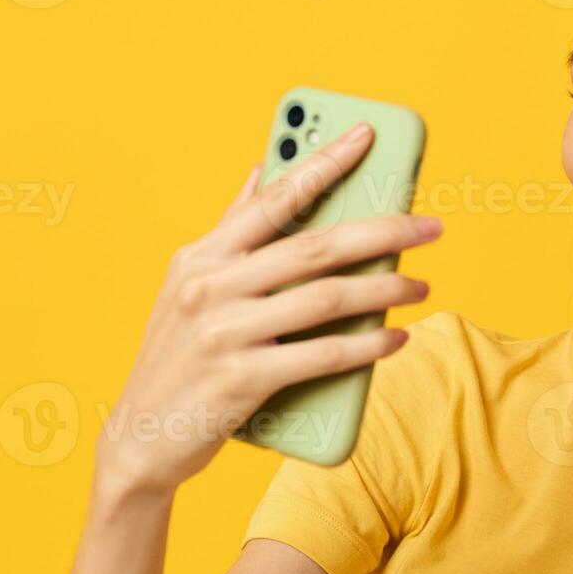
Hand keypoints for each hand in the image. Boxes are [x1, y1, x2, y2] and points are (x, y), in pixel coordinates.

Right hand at [95, 122, 439, 497]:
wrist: (141, 440)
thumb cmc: (179, 359)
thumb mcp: (188, 287)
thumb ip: (230, 231)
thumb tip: (261, 168)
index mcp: (201, 256)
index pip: (274, 197)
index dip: (324, 162)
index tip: (368, 133)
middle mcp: (209, 286)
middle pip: (316, 245)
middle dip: (384, 231)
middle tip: (431, 227)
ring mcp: (224, 332)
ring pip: (327, 297)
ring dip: (385, 291)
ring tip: (421, 287)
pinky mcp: (242, 379)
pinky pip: (324, 353)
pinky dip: (368, 345)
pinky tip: (397, 338)